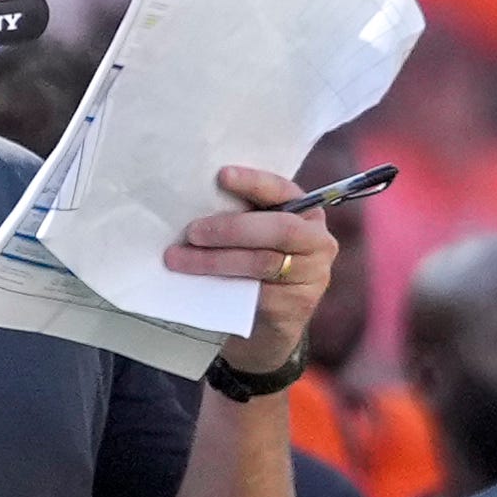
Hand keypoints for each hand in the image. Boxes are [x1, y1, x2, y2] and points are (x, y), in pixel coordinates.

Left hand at [167, 165, 337, 370]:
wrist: (269, 321)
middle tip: (192, 231)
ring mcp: (313, 276)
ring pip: (262, 263)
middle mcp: (318, 241)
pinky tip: (197, 283)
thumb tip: (193, 200)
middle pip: (279, 229)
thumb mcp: (255, 235)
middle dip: (231, 228)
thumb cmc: (256, 264)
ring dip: (216, 260)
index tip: (222, 175)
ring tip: (179, 259)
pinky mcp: (297, 306)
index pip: (282, 189)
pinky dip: (224, 286)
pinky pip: (258, 294)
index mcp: (306, 212)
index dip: (254, 181)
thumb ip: (242, 216)